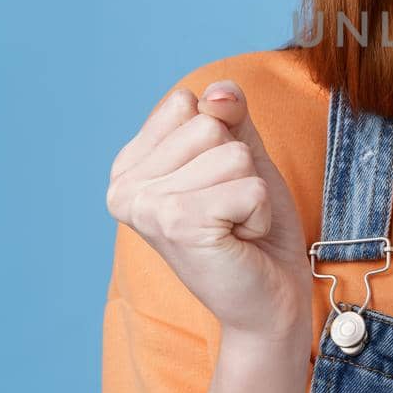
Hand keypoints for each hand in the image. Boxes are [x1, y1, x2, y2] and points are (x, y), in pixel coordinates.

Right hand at [106, 80, 310, 345]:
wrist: (268, 299)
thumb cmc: (252, 228)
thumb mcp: (241, 155)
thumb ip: (228, 114)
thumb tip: (217, 93)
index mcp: (129, 165)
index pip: (187, 102)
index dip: (221, 139)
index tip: (214, 185)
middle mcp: (124, 186)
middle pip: (209, 125)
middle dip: (238, 167)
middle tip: (228, 211)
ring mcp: (147, 206)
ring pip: (233, 153)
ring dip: (250, 191)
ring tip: (232, 226)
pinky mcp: (179, 225)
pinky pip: (249, 186)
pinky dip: (259, 212)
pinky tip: (238, 241)